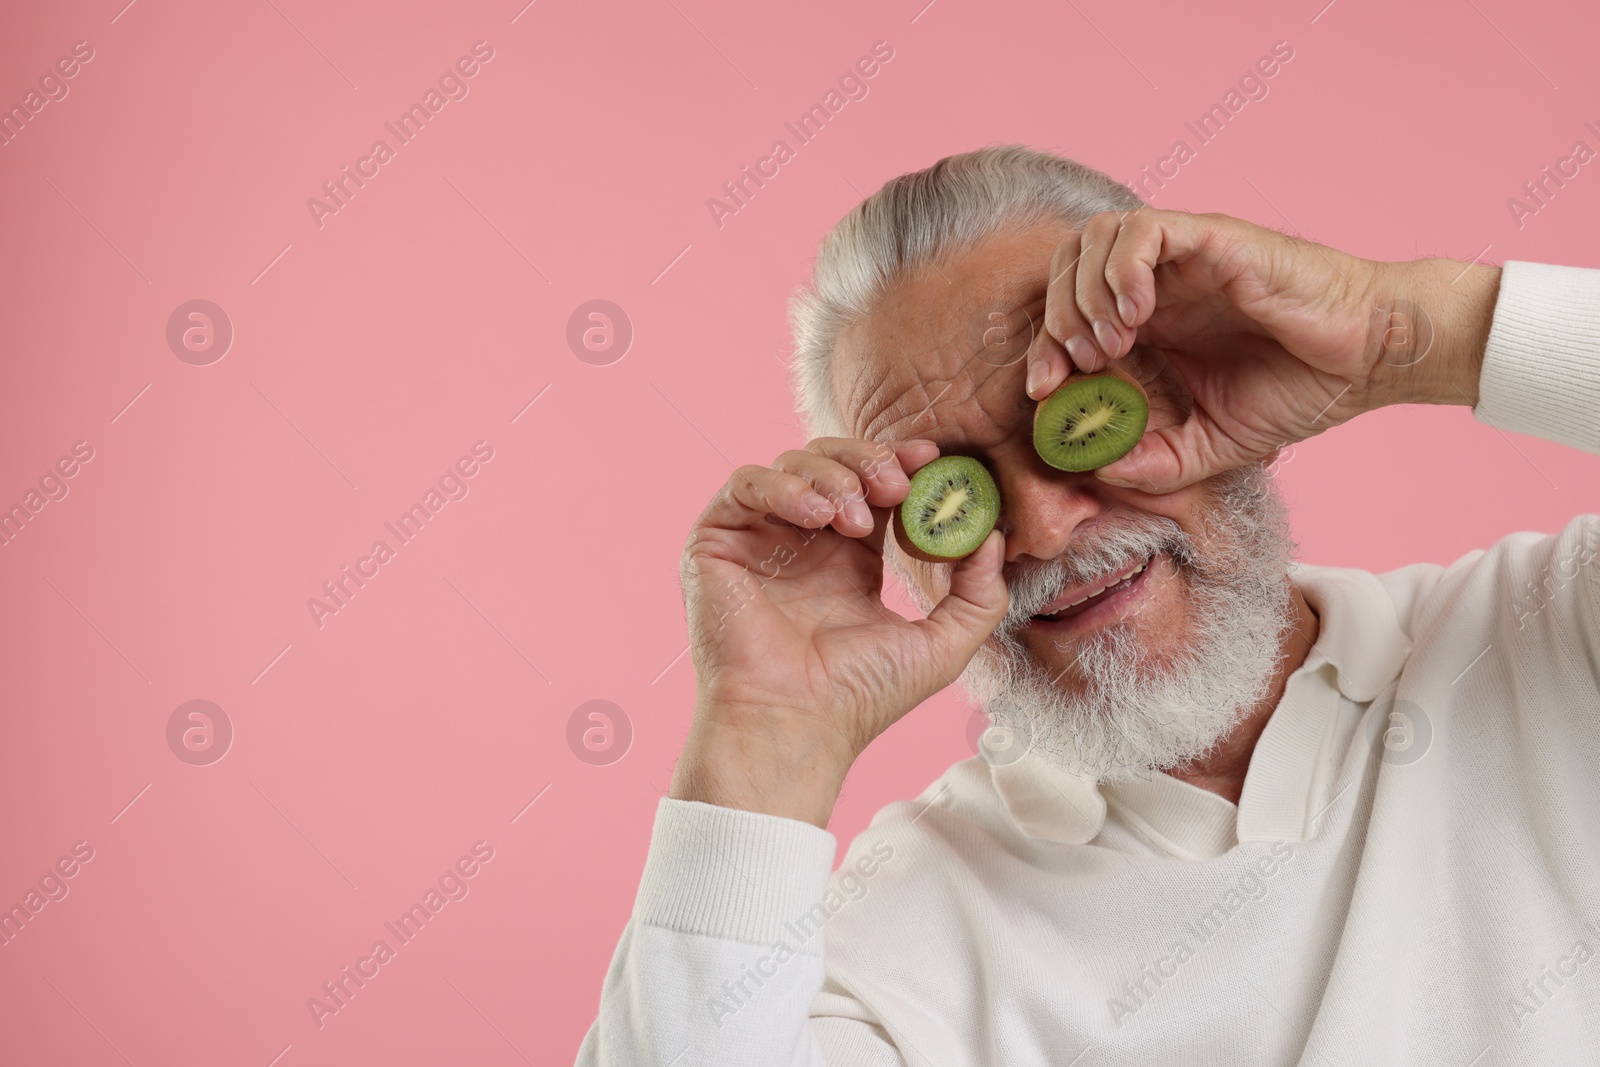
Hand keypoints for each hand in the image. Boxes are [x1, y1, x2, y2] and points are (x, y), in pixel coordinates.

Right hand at [671, 438, 1006, 827]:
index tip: (931, 458)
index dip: (902, 464)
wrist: (796, 727)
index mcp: (849, 561)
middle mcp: (802, 543)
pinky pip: (746, 484)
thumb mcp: (942, 645)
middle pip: (835, 463)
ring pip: (792, 464)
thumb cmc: (860, 697)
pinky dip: (784, 486)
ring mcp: (758, 540)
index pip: (876, 488)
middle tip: (896, 484)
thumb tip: (993, 536)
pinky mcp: (717, 542)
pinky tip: (816, 516)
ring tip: (855, 516)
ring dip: (832, 474)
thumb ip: (979, 594)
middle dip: (869, 461)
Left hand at [1026, 209, 1500, 492]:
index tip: (1044, 392)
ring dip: (1084, 294)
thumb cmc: (1301, 391)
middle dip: (1053, 319)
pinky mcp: (1213, 238)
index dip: (1044, 348)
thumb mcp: (1213, 445)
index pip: (1067, 312)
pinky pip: (1144, 230)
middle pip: (1066, 266)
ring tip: (1113, 346)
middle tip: (1077, 369)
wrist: (1369, 361)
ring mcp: (1183, 255)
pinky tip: (1138, 318)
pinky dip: (1122, 270)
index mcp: (1152, 321)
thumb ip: (1157, 461)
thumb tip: (1095, 468)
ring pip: (1094, 238)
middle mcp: (1159, 280)